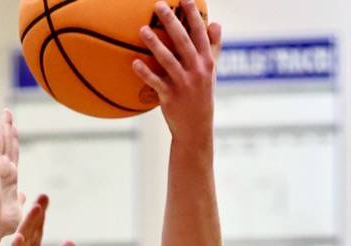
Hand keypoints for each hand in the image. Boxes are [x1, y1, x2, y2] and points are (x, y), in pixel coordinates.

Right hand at [0, 108, 24, 240]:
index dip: (13, 140)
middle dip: (5, 127)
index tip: (13, 126)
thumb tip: (23, 194)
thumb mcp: (17, 208)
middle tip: (5, 111)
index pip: (12, 154)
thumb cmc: (3, 224)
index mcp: (10, 178)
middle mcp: (2, 170)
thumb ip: (19, 199)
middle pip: (5, 143)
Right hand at [0, 196, 74, 245]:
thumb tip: (71, 242)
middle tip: (43, 197)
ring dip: (28, 225)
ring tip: (35, 210)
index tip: (46, 198)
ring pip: (22, 241)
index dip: (42, 216)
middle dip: (37, 214)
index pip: (38, 232)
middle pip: (30, 231)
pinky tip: (20, 238)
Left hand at [133, 0, 221, 138]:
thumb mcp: (211, 72)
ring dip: (154, 43)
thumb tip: (216, 23)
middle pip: (183, 41)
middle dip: (171, 21)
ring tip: (142, 29)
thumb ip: (213, 47)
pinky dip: (145, 73)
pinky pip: (155, 82)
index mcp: (206, 62)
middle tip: (158, 5)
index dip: (192, 15)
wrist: (195, 129)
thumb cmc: (201, 96)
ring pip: (168, 60)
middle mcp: (196, 70)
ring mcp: (183, 84)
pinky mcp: (170, 97)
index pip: (200, 33)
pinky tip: (134, 63)